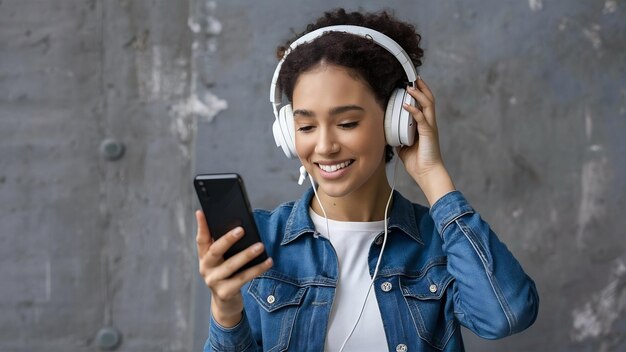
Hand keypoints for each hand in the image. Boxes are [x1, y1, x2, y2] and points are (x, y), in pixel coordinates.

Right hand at [196, 210, 272, 326]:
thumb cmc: (228, 275)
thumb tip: (241, 227)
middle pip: (216, 250)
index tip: (201, 212)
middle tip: (241, 229)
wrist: (226, 304)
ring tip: (260, 246)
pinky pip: (243, 278)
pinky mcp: (225, 292)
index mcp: (204, 257)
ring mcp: (213, 281)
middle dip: (228, 239)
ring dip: (247, 254)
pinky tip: (268, 262)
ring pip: (232, 265)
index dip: (201, 226)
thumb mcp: (223, 261)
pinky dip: (257, 269)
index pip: (201, 239)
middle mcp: (205, 268)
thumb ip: (226, 247)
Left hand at [398, 77, 454, 204]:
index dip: (419, 93)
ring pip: (427, 105)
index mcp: (424, 125)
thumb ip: (398, 136)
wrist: (427, 173)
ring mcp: (430, 127)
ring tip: (409, 86)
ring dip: (418, 94)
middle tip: (414, 77)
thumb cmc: (417, 161)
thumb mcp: (403, 145)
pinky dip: (413, 110)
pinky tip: (406, 105)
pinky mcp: (428, 133)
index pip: (423, 105)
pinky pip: (421, 118)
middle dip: (421, 88)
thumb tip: (388, 132)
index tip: (411, 84)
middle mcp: (429, 123)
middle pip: (428, 100)